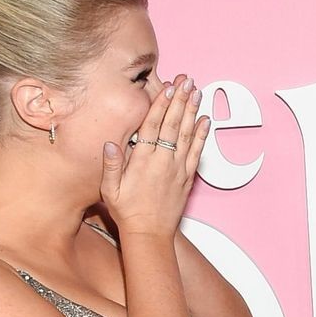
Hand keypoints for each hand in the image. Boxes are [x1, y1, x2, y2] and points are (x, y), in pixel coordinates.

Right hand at [100, 77, 209, 237]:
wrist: (150, 235)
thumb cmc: (127, 212)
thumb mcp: (109, 188)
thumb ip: (111, 164)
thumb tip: (110, 142)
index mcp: (142, 161)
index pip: (153, 126)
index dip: (161, 104)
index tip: (168, 88)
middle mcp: (163, 162)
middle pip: (172, 124)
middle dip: (180, 100)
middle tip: (187, 81)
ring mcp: (178, 169)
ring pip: (187, 135)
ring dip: (193, 112)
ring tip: (198, 92)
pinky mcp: (187, 179)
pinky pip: (196, 153)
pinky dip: (202, 136)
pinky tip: (206, 121)